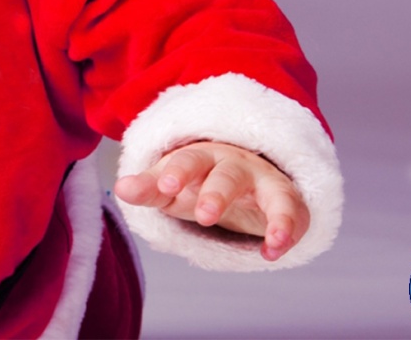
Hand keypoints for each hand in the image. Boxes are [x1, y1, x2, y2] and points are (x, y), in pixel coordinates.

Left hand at [113, 141, 309, 261]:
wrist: (242, 175)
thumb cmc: (198, 180)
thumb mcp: (172, 186)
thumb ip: (149, 189)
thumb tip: (120, 189)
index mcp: (200, 158)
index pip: (186, 160)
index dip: (177, 172)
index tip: (165, 186)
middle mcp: (233, 165)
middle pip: (226, 174)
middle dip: (216, 193)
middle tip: (205, 215)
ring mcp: (261, 181)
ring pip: (268, 189)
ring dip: (268, 214)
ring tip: (267, 242)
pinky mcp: (284, 199)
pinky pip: (290, 211)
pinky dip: (287, 230)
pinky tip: (275, 252)